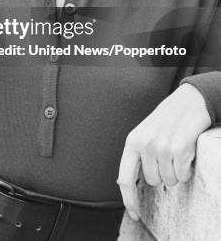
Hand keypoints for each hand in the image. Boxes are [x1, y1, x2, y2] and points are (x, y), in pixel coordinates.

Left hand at [117, 84, 210, 221]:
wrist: (188, 101)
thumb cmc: (166, 118)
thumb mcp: (144, 132)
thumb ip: (136, 154)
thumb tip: (126, 182)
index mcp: (132, 141)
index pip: (125, 178)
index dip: (129, 199)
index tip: (133, 213)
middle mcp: (145, 144)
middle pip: (153, 181)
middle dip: (163, 173)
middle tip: (168, 155)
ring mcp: (162, 147)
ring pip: (169, 180)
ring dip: (176, 170)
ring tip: (177, 151)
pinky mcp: (179, 149)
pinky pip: (182, 175)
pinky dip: (187, 168)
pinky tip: (186, 151)